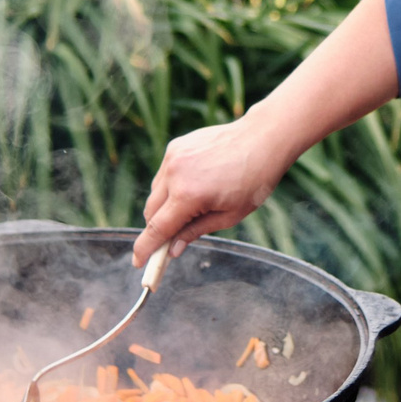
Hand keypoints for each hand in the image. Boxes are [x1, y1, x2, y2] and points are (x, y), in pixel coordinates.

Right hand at [132, 118, 296, 265]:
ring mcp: (173, 157)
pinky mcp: (175, 147)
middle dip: (157, 229)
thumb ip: (196, 232)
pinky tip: (195, 185)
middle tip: (170, 240)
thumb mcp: (230, 216)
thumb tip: (173, 250)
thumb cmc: (253, 181)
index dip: (145, 249)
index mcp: (188, 196)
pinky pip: (164, 175)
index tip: (138, 262)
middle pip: (151, 212)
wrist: (262, 139)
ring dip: (164, 207)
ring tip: (193, 207)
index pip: (156, 229)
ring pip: (155, 193)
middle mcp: (174, 174)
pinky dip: (171, 186)